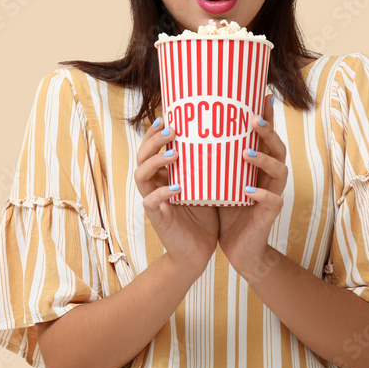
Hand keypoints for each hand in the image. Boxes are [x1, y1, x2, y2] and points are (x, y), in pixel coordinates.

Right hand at [135, 116, 217, 276]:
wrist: (198, 252)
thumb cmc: (203, 217)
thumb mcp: (207, 186)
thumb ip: (208, 165)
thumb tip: (227, 137)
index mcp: (164, 176)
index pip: (152, 148)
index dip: (156, 132)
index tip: (168, 115)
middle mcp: (154, 185)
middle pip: (142, 156)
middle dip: (154, 140)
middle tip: (171, 129)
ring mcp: (153, 201)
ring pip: (141, 175)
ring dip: (156, 161)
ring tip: (174, 153)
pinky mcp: (158, 219)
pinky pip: (152, 202)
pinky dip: (163, 192)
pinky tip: (177, 186)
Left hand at [217, 94, 287, 273]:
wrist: (238, 247)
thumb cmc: (230, 209)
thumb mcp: (220, 178)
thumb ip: (215, 157)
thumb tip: (193, 128)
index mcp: (260, 164)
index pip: (265, 136)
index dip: (267, 116)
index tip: (262, 94)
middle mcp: (271, 175)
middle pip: (278, 147)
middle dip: (267, 132)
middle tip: (252, 119)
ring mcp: (273, 193)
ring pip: (279, 170)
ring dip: (263, 159)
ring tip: (246, 152)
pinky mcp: (269, 214)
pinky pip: (271, 201)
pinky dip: (261, 195)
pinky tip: (247, 191)